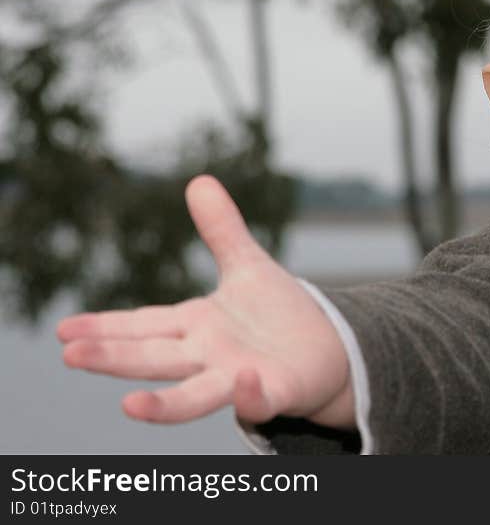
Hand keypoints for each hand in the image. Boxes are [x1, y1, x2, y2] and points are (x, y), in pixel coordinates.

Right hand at [57, 175, 353, 427]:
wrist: (328, 350)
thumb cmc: (278, 315)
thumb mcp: (247, 265)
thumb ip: (222, 229)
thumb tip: (199, 180)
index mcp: (196, 326)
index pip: (144, 326)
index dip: (105, 328)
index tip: (65, 331)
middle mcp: (209, 357)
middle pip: (156, 357)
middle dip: (113, 358)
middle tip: (71, 355)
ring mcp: (240, 378)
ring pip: (197, 395)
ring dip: (165, 405)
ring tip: (130, 407)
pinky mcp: (277, 392)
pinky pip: (261, 399)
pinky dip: (251, 395)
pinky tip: (244, 381)